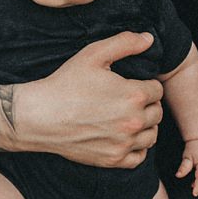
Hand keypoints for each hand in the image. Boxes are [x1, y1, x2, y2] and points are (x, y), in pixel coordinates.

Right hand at [13, 32, 162, 167]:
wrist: (40, 116)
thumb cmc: (65, 83)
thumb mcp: (93, 54)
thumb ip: (124, 42)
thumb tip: (149, 38)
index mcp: (133, 95)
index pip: (157, 89)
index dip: (146, 84)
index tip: (132, 85)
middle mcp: (133, 121)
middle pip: (157, 113)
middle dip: (148, 104)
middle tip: (129, 100)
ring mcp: (124, 143)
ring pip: (152, 136)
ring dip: (145, 126)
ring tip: (128, 117)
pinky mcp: (113, 159)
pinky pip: (139, 157)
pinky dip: (136, 148)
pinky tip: (123, 136)